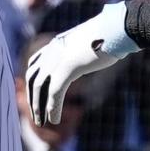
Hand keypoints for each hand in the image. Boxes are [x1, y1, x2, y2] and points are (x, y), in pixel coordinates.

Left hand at [26, 2, 137, 124]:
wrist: (117, 29)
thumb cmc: (110, 34)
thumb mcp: (88, 42)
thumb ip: (80, 51)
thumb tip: (87, 55)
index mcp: (55, 43)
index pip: (33, 65)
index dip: (32, 83)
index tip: (34, 97)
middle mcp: (52, 50)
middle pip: (32, 78)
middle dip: (32, 99)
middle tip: (36, 115)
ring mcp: (58, 58)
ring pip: (39, 87)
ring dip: (38, 107)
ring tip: (41, 122)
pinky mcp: (68, 67)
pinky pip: (54, 92)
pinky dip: (53, 108)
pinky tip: (54, 119)